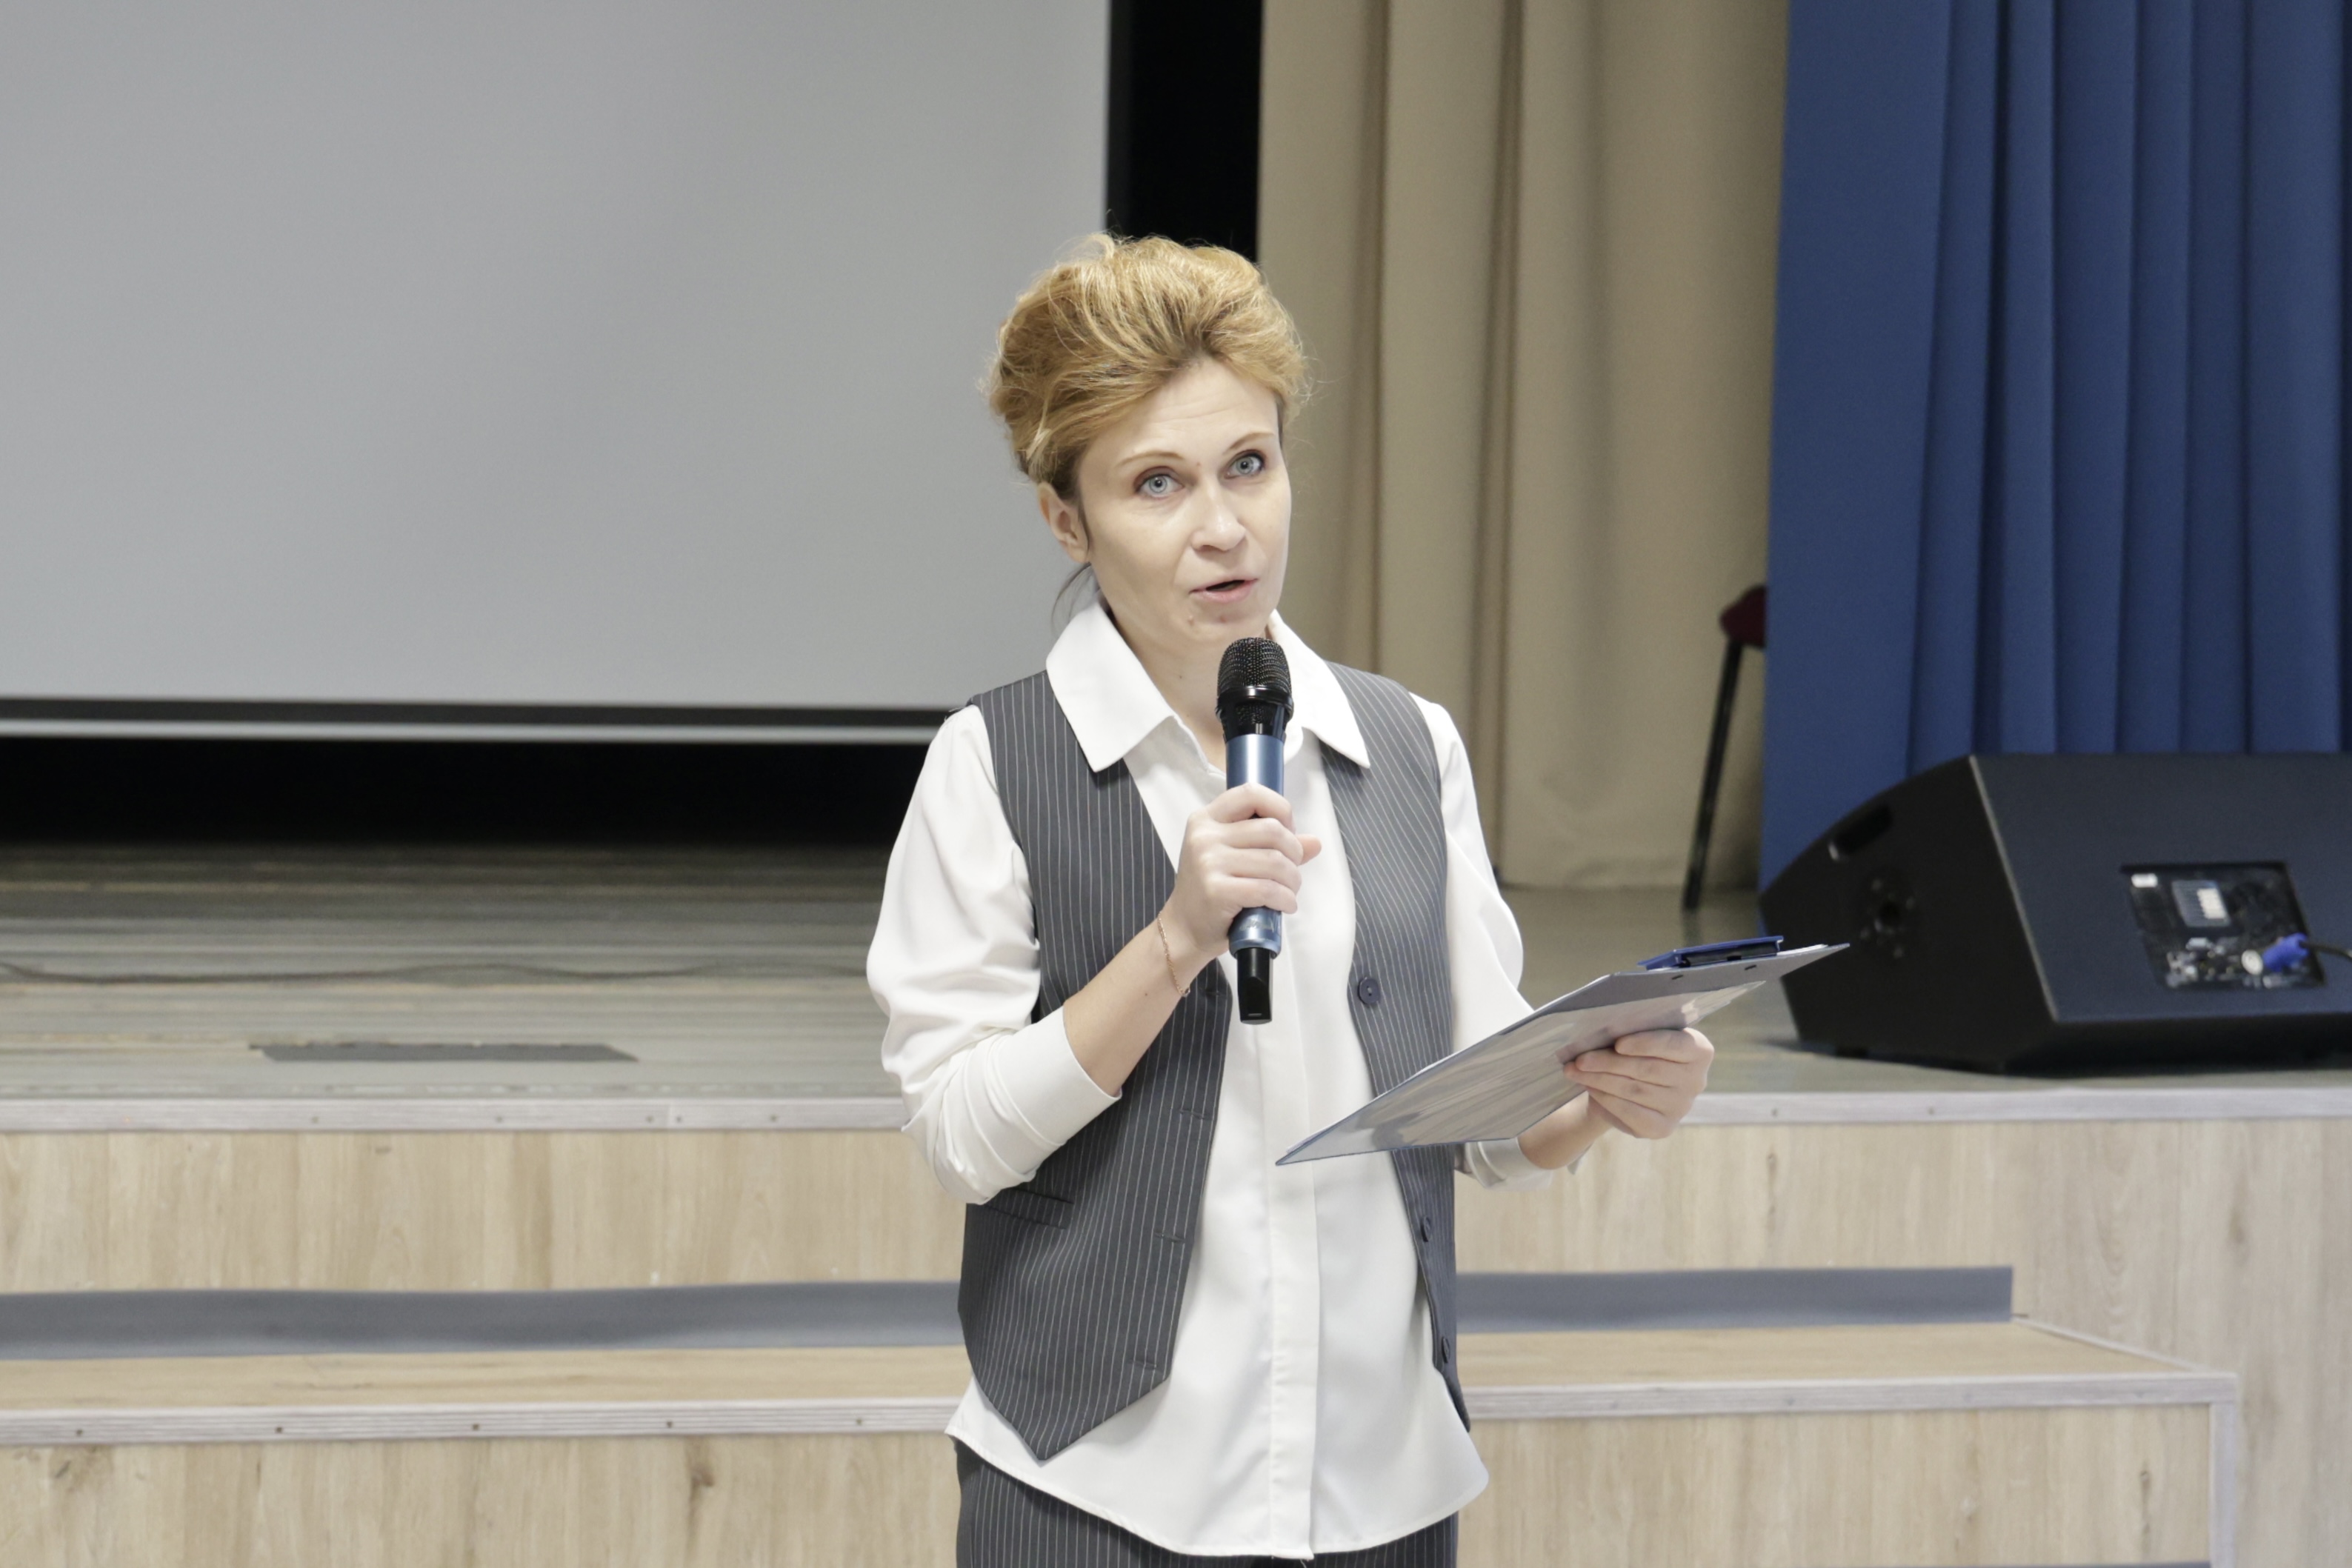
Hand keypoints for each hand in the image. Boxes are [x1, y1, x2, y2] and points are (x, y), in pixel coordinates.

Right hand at [1159, 784, 1321, 975]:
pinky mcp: (1216, 891)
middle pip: (1272, 830)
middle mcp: (1205, 836)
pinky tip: (1285, 905)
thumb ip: (1272, 845)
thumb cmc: (1212, 890)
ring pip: (1275, 861)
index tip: (1288, 830)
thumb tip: (1315, 842)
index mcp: (1207, 819)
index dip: (1280, 808)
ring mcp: (1208, 863)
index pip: (1251, 793)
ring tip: (1289, 891)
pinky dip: (1286, 899)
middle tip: (1291, 870)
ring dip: (1293, 880)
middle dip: (1294, 852)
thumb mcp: (1234, 857)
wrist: (1184, 928)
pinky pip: (1267, 889)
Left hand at [1564, 1028, 1713, 1139]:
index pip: (1675, 1045)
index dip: (1646, 1044)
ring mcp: (1681, 1107)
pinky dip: (1606, 1098)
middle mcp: (1696, 1081)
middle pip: (1649, 1069)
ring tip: (1575, 1071)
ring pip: (1635, 1090)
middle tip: (1581, 1059)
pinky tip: (1589, 1087)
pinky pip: (1630, 1112)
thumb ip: (1631, 1030)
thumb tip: (1600, 1031)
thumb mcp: (1639, 1036)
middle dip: (1610, 1063)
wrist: (1631, 1086)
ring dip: (1600, 1079)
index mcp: (1699, 1050)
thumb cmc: (1636, 1051)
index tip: (1618, 1044)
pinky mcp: (1663, 1128)